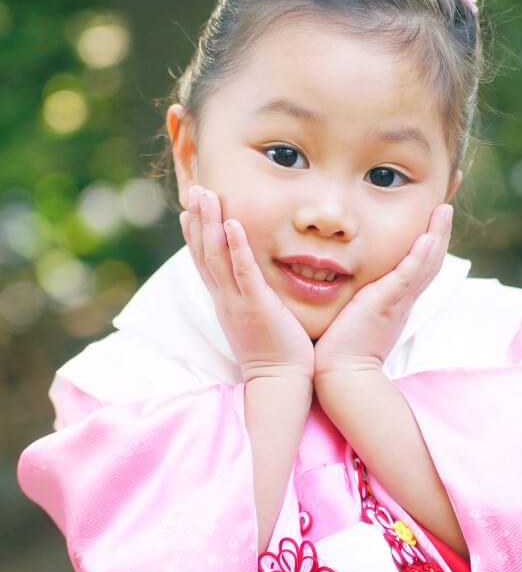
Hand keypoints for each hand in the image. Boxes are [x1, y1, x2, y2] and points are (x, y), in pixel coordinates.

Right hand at [180, 185, 314, 384]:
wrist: (279, 382)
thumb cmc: (275, 352)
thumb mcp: (255, 319)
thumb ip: (251, 298)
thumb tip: (252, 283)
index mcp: (225, 301)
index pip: (205, 262)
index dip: (195, 234)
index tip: (190, 208)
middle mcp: (225, 299)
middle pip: (204, 253)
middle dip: (198, 219)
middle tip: (195, 189)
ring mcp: (238, 302)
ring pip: (217, 257)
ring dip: (210, 224)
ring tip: (207, 195)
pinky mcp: (257, 306)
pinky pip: (244, 272)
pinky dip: (237, 247)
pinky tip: (233, 224)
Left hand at [314, 203, 453, 379]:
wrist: (340, 374)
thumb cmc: (338, 351)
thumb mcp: (349, 318)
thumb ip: (348, 302)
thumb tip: (335, 288)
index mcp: (393, 303)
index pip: (415, 269)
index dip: (425, 247)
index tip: (429, 225)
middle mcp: (402, 300)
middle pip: (428, 262)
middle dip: (438, 234)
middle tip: (445, 208)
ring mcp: (398, 300)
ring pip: (426, 263)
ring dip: (437, 236)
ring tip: (444, 210)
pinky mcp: (388, 302)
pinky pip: (411, 273)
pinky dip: (423, 253)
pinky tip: (429, 234)